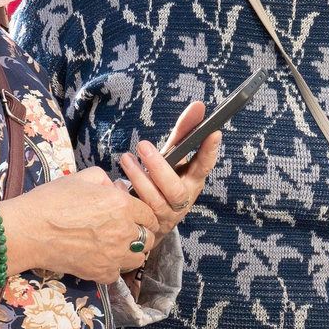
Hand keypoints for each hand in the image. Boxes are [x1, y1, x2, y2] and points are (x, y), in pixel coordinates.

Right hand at [5, 166, 159, 283]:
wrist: (28, 230)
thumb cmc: (51, 201)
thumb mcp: (82, 178)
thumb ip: (107, 181)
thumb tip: (118, 188)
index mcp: (122, 204)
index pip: (150, 214)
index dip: (143, 215)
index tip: (136, 217)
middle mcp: (123, 231)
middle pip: (149, 238)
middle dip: (141, 234)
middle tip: (126, 231)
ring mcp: (113, 255)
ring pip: (138, 258)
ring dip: (130, 252)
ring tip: (115, 247)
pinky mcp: (101, 273)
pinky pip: (118, 273)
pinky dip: (112, 267)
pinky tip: (100, 258)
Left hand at [114, 100, 222, 255]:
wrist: (153, 219)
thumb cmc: (165, 180)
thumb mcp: (174, 157)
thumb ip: (184, 133)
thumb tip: (199, 105)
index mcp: (193, 181)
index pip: (205, 166)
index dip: (209, 151)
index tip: (213, 131)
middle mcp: (183, 200)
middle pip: (175, 189)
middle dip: (159, 167)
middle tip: (143, 145)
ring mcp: (166, 215)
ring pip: (154, 201)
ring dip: (139, 178)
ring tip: (126, 159)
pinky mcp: (148, 224)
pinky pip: (136, 212)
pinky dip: (125, 195)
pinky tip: (116, 183)